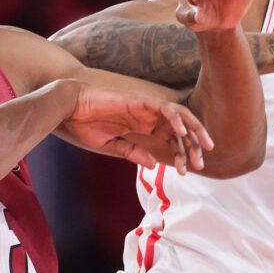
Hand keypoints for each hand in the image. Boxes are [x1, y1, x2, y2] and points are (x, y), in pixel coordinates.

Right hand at [63, 83, 213, 173]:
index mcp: (143, 125)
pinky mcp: (140, 101)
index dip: (181, 153)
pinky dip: (176, 119)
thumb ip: (133, 153)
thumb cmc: (85, 125)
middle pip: (180, 128)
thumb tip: (154, 165)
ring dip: (194, 130)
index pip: (171, 138)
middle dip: (195, 144)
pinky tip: (182, 134)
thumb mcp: (112, 145)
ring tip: (204, 147)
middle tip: (201, 163)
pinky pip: (164, 109)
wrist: (69, 109)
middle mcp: (148, 116)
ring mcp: (145, 107)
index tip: (184, 171)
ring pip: (179, 115)